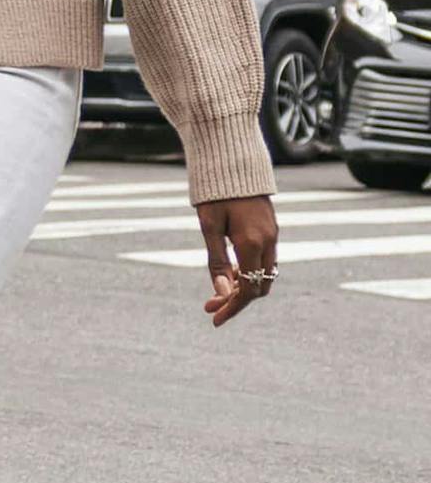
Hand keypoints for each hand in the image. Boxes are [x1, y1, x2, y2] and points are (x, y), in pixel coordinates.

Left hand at [198, 194, 277, 327]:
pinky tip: (229, 273)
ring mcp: (272, 235)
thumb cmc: (215, 194)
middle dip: (236, 300)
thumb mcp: (209, 226)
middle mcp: (268, 241)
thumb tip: (220, 292)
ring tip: (217, 293)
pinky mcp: (270, 229)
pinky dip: (249, 272)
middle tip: (210, 307)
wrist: (233, 163)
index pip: (249, 288)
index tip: (215, 318)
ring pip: (264, 274)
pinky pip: (264, 260)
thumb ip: (216, 260)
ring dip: (243, 287)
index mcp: (252, 243)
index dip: (233, 307)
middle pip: (260, 285)